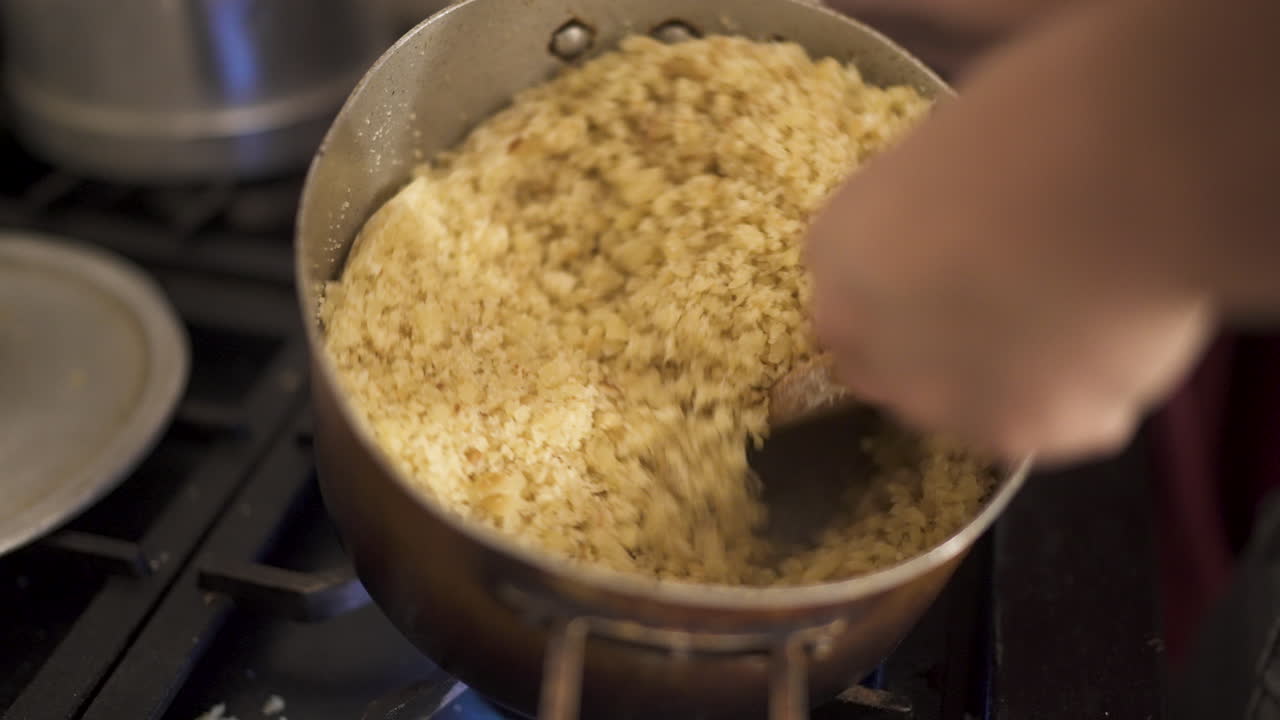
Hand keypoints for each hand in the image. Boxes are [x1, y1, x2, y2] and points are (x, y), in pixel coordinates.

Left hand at [806, 3, 1218, 464]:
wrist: (1123, 171)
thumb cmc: (1035, 121)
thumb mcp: (942, 153)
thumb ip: (922, 215)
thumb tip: (952, 228)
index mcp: (838, 257)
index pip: (849, 300)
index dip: (902, 290)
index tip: (951, 268)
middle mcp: (869, 345)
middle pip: (893, 369)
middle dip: (941, 347)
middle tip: (1017, 301)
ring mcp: (944, 402)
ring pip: (977, 407)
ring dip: (1018, 377)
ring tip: (1086, 312)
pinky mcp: (1027, 436)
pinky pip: (1062, 423)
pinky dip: (1092, 392)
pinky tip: (1122, 333)